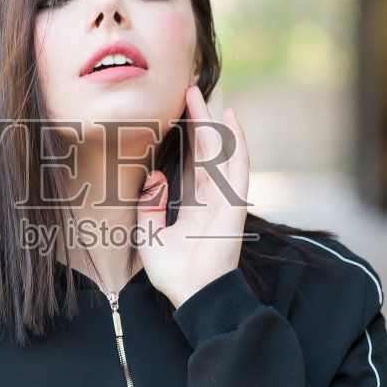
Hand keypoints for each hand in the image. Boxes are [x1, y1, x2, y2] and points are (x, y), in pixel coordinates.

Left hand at [136, 86, 249, 309]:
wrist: (192, 296)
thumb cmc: (173, 272)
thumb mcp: (149, 234)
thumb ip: (150, 205)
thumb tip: (155, 177)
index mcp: (196, 207)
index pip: (192, 165)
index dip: (185, 139)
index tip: (174, 115)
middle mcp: (213, 199)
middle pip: (204, 151)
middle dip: (195, 121)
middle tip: (185, 91)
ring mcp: (226, 199)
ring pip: (218, 150)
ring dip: (209, 121)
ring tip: (196, 94)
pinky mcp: (235, 202)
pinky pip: (238, 165)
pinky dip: (236, 140)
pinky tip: (230, 116)